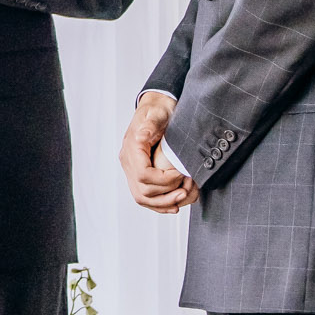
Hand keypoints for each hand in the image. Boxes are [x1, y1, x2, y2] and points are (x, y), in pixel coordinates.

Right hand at [121, 93, 197, 212]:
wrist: (156, 108)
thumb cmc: (158, 110)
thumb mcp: (156, 113)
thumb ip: (149, 125)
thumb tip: (141, 137)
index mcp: (132, 147)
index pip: (143, 175)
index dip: (164, 180)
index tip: (181, 174)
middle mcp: (128, 161)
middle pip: (142, 191)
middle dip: (166, 195)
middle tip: (186, 190)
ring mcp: (132, 169)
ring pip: (142, 197)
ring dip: (163, 203)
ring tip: (182, 199)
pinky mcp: (139, 174)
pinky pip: (145, 196)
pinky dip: (158, 204)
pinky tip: (172, 206)